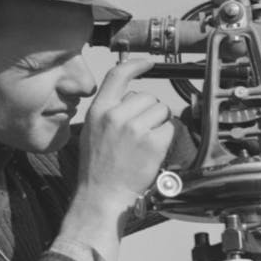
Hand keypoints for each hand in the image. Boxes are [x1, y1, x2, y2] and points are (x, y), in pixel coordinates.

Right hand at [77, 57, 173, 211]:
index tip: (147, 64)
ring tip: (144, 143)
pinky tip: (152, 151)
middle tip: (140, 132)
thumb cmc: (97, 169)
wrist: (102, 196)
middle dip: (149, 111)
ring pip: (161, 111)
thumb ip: (108, 111)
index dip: (135, 65)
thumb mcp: (92, 132)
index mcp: (99, 111)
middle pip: (147, 96)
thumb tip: (130, 99)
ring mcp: (135, 128)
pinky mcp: (152, 142)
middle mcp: (116, 116)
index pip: (118, 75)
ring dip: (158, 124)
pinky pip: (168, 129)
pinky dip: (165, 139)